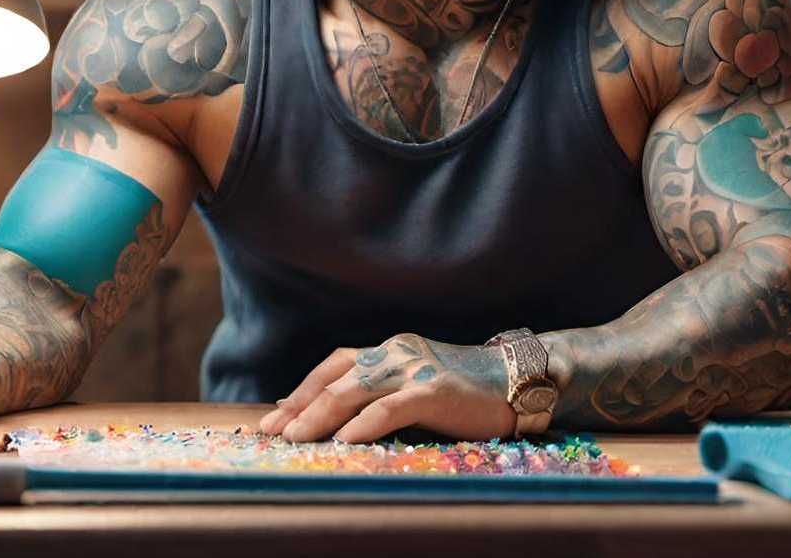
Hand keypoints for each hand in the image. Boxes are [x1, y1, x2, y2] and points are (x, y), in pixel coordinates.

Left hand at [256, 333, 515, 442]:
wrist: (518, 381)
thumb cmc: (468, 392)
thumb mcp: (418, 384)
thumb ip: (385, 393)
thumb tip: (343, 423)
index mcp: (390, 350)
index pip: (334, 365)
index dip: (303, 390)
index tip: (276, 415)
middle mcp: (397, 352)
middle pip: (336, 378)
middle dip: (299, 406)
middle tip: (272, 430)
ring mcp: (415, 368)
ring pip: (354, 390)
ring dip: (318, 416)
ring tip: (295, 438)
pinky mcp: (434, 390)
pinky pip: (389, 408)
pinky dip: (363, 424)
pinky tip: (344, 440)